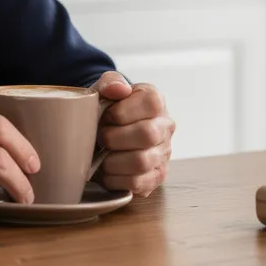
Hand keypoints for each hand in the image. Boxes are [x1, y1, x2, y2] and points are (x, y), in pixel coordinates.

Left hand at [91, 71, 175, 196]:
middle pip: (147, 134)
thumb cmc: (106, 108)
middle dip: (113, 138)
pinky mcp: (155, 177)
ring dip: (112, 161)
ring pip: (141, 162)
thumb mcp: (104, 88)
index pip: (150, 104)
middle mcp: (165, 127)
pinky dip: (115, 179)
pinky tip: (107, 171)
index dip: (121, 112)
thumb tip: (119, 89)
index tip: (105, 116)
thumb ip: (110, 82)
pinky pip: (137, 183)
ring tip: (101, 155)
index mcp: (155, 101)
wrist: (105, 129)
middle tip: (99, 137)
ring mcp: (163, 154)